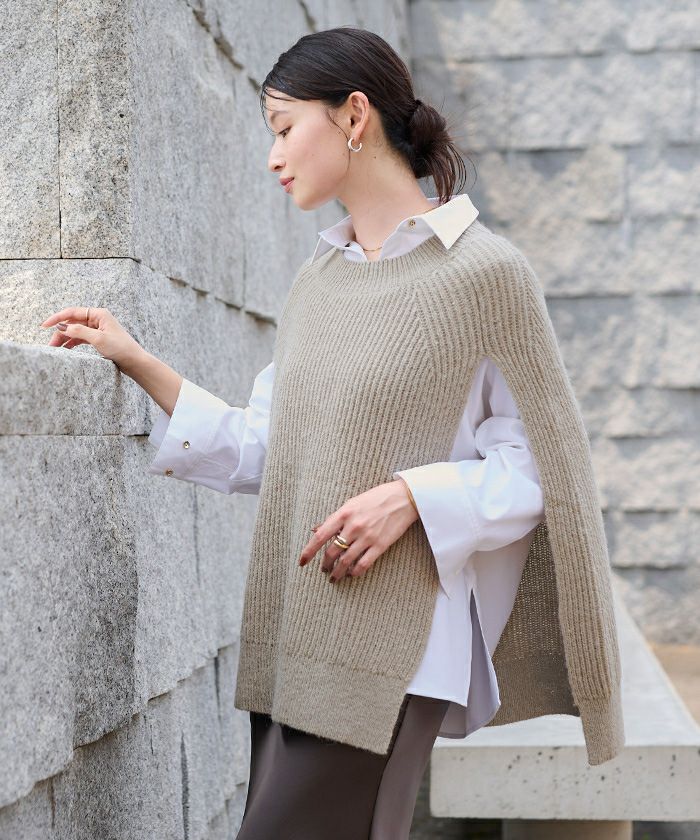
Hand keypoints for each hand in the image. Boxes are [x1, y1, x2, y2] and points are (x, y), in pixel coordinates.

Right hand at [39, 306, 143, 371]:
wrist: (134, 361)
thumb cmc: (121, 348)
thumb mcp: (98, 339)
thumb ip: (79, 331)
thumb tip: (62, 326)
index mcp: (99, 314)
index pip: (72, 312)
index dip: (57, 318)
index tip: (44, 325)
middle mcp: (98, 319)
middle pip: (73, 323)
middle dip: (60, 332)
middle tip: (51, 345)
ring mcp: (98, 329)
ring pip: (76, 331)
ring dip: (65, 339)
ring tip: (55, 348)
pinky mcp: (98, 338)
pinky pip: (81, 338)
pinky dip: (72, 342)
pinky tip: (65, 348)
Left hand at [298, 478, 418, 582]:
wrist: (404, 498)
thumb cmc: (376, 498)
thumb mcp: (352, 503)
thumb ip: (334, 518)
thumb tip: (316, 529)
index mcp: (344, 513)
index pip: (320, 536)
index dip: (309, 551)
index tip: (302, 562)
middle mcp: (353, 526)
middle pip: (332, 551)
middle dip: (325, 564)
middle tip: (324, 569)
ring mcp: (367, 536)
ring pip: (346, 561)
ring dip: (337, 572)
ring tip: (335, 577)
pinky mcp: (380, 545)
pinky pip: (363, 564)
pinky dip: (355, 572)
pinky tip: (351, 575)